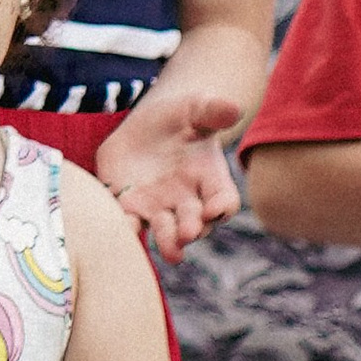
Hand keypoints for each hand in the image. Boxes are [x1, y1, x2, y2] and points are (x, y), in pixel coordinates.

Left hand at [94, 92, 243, 259]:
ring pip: (164, 231)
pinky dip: (126, 227)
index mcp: (209, 180)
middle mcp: (187, 200)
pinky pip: (127, 221)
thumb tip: (236, 108)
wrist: (146, 126)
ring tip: (170, 252)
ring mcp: (157, 207)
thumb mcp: (197, 108)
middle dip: (192, 229)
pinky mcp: (128, 206)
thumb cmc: (180, 118)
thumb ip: (214, 110)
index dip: (223, 207)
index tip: (216, 209)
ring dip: (167, 241)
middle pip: (195, 223)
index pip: (224, 200)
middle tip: (188, 233)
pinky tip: (124, 230)